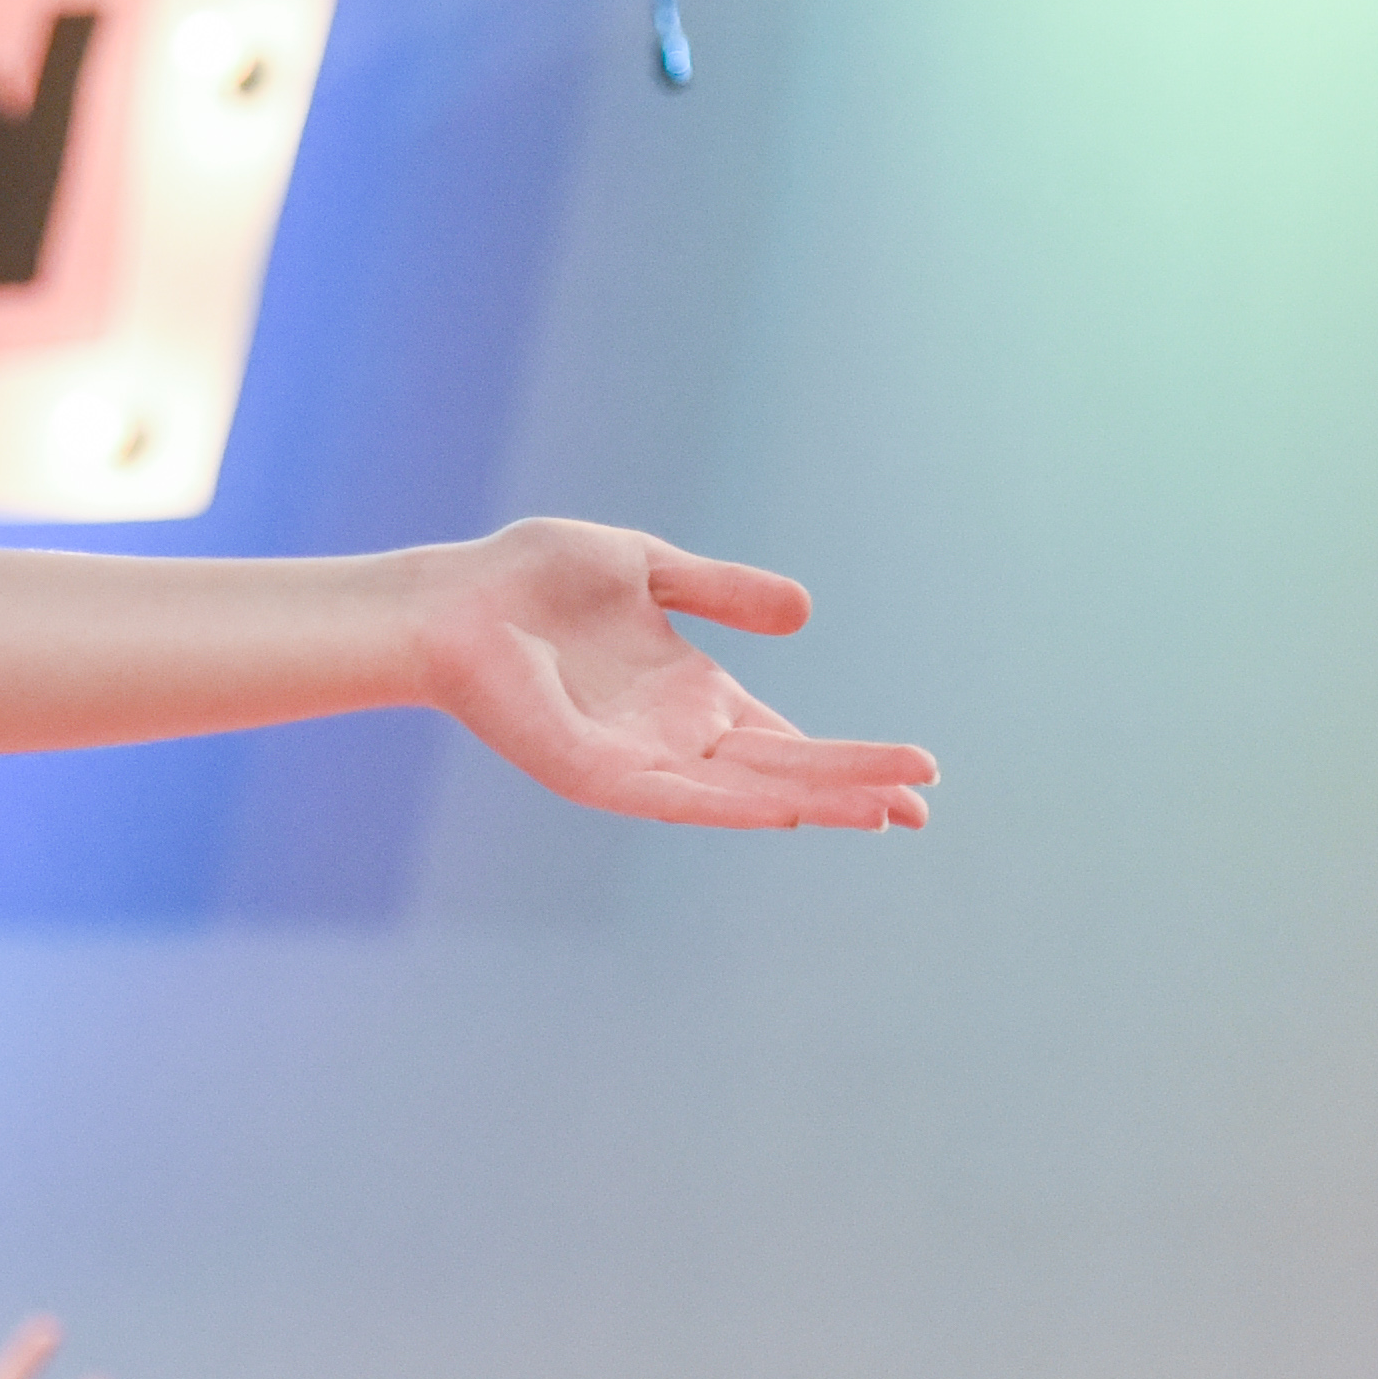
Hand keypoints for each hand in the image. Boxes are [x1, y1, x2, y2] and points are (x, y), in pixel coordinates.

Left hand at [403, 522, 933, 833]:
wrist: (452, 598)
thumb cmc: (532, 578)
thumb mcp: (648, 567)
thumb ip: (721, 590)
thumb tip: (804, 612)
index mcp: (690, 694)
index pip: (785, 739)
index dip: (849, 759)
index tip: (918, 774)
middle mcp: (672, 737)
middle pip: (782, 771)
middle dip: (854, 786)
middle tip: (925, 805)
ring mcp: (637, 761)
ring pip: (743, 792)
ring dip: (816, 801)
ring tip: (886, 811)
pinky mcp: (596, 775)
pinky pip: (677, 797)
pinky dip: (734, 804)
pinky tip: (790, 809)